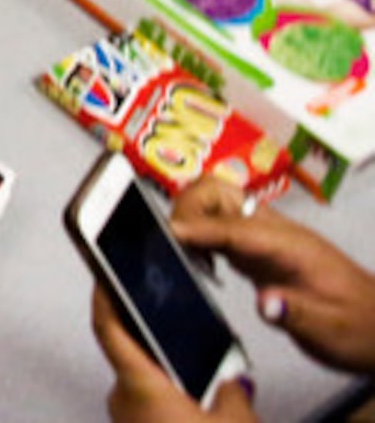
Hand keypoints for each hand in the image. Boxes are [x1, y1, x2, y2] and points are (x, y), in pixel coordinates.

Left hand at [91, 286, 257, 421]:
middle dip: (162, 345)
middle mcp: (123, 401)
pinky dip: (172, 401)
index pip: (108, 328)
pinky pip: (150, 407)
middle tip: (187, 334)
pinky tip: (202, 407)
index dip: (104, 296)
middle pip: (134, 355)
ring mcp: (126, 420)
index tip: (105, 275)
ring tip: (209, 380)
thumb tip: (232, 383)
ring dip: (172, 378)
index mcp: (138, 386)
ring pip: (146, 385)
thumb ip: (233, 391)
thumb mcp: (235, 421)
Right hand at [172, 176, 374, 373]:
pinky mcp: (257, 250)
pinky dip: (197, 232)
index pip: (235, 226)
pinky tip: (195, 260)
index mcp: (292, 246)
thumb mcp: (333, 331)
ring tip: (179, 253)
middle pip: (218, 191)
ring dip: (188, 216)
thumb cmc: (359, 329)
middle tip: (171, 245)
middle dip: (187, 208)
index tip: (168, 235)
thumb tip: (265, 304)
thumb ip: (297, 315)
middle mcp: (275, 233)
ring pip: (214, 201)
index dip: (199, 228)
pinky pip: (218, 224)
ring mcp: (265, 238)